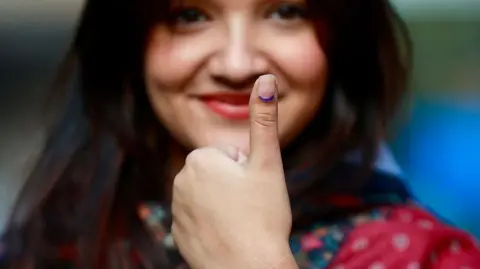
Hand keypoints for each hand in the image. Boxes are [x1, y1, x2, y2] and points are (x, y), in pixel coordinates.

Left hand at [171, 75, 296, 268]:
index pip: (228, 156)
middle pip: (217, 175)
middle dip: (233, 185)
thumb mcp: (267, 163)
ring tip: (239, 222)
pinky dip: (212, 225)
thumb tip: (265, 79)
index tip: (252, 190)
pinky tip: (226, 236)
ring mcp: (176, 210)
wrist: (248, 268)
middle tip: (249, 206)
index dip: (246, 171)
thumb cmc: (262, 214)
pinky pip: (199, 219)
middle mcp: (180, 181)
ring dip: (223, 205)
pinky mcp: (177, 234)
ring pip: (208, 197)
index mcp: (199, 160)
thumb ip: (264, 120)